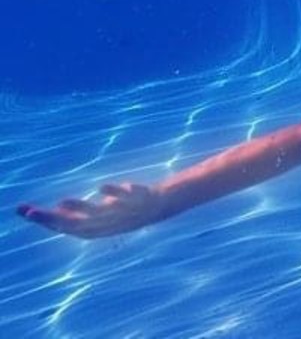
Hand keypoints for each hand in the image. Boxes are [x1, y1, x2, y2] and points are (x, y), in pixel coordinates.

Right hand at [17, 182, 165, 238]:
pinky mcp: (138, 198)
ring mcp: (123, 212)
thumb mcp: (99, 215)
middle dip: (54, 218)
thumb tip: (57, 209)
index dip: (47, 222)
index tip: (26, 212)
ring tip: (62, 201)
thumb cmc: (123, 212)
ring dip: (80, 207)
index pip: (68, 228)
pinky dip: (114, 191)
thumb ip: (79, 214)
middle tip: (32, 211)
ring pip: (100, 212)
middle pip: (77, 223)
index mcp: (97, 228)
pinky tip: (101, 187)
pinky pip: (126, 195)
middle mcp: (108, 223)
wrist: (158, 208)